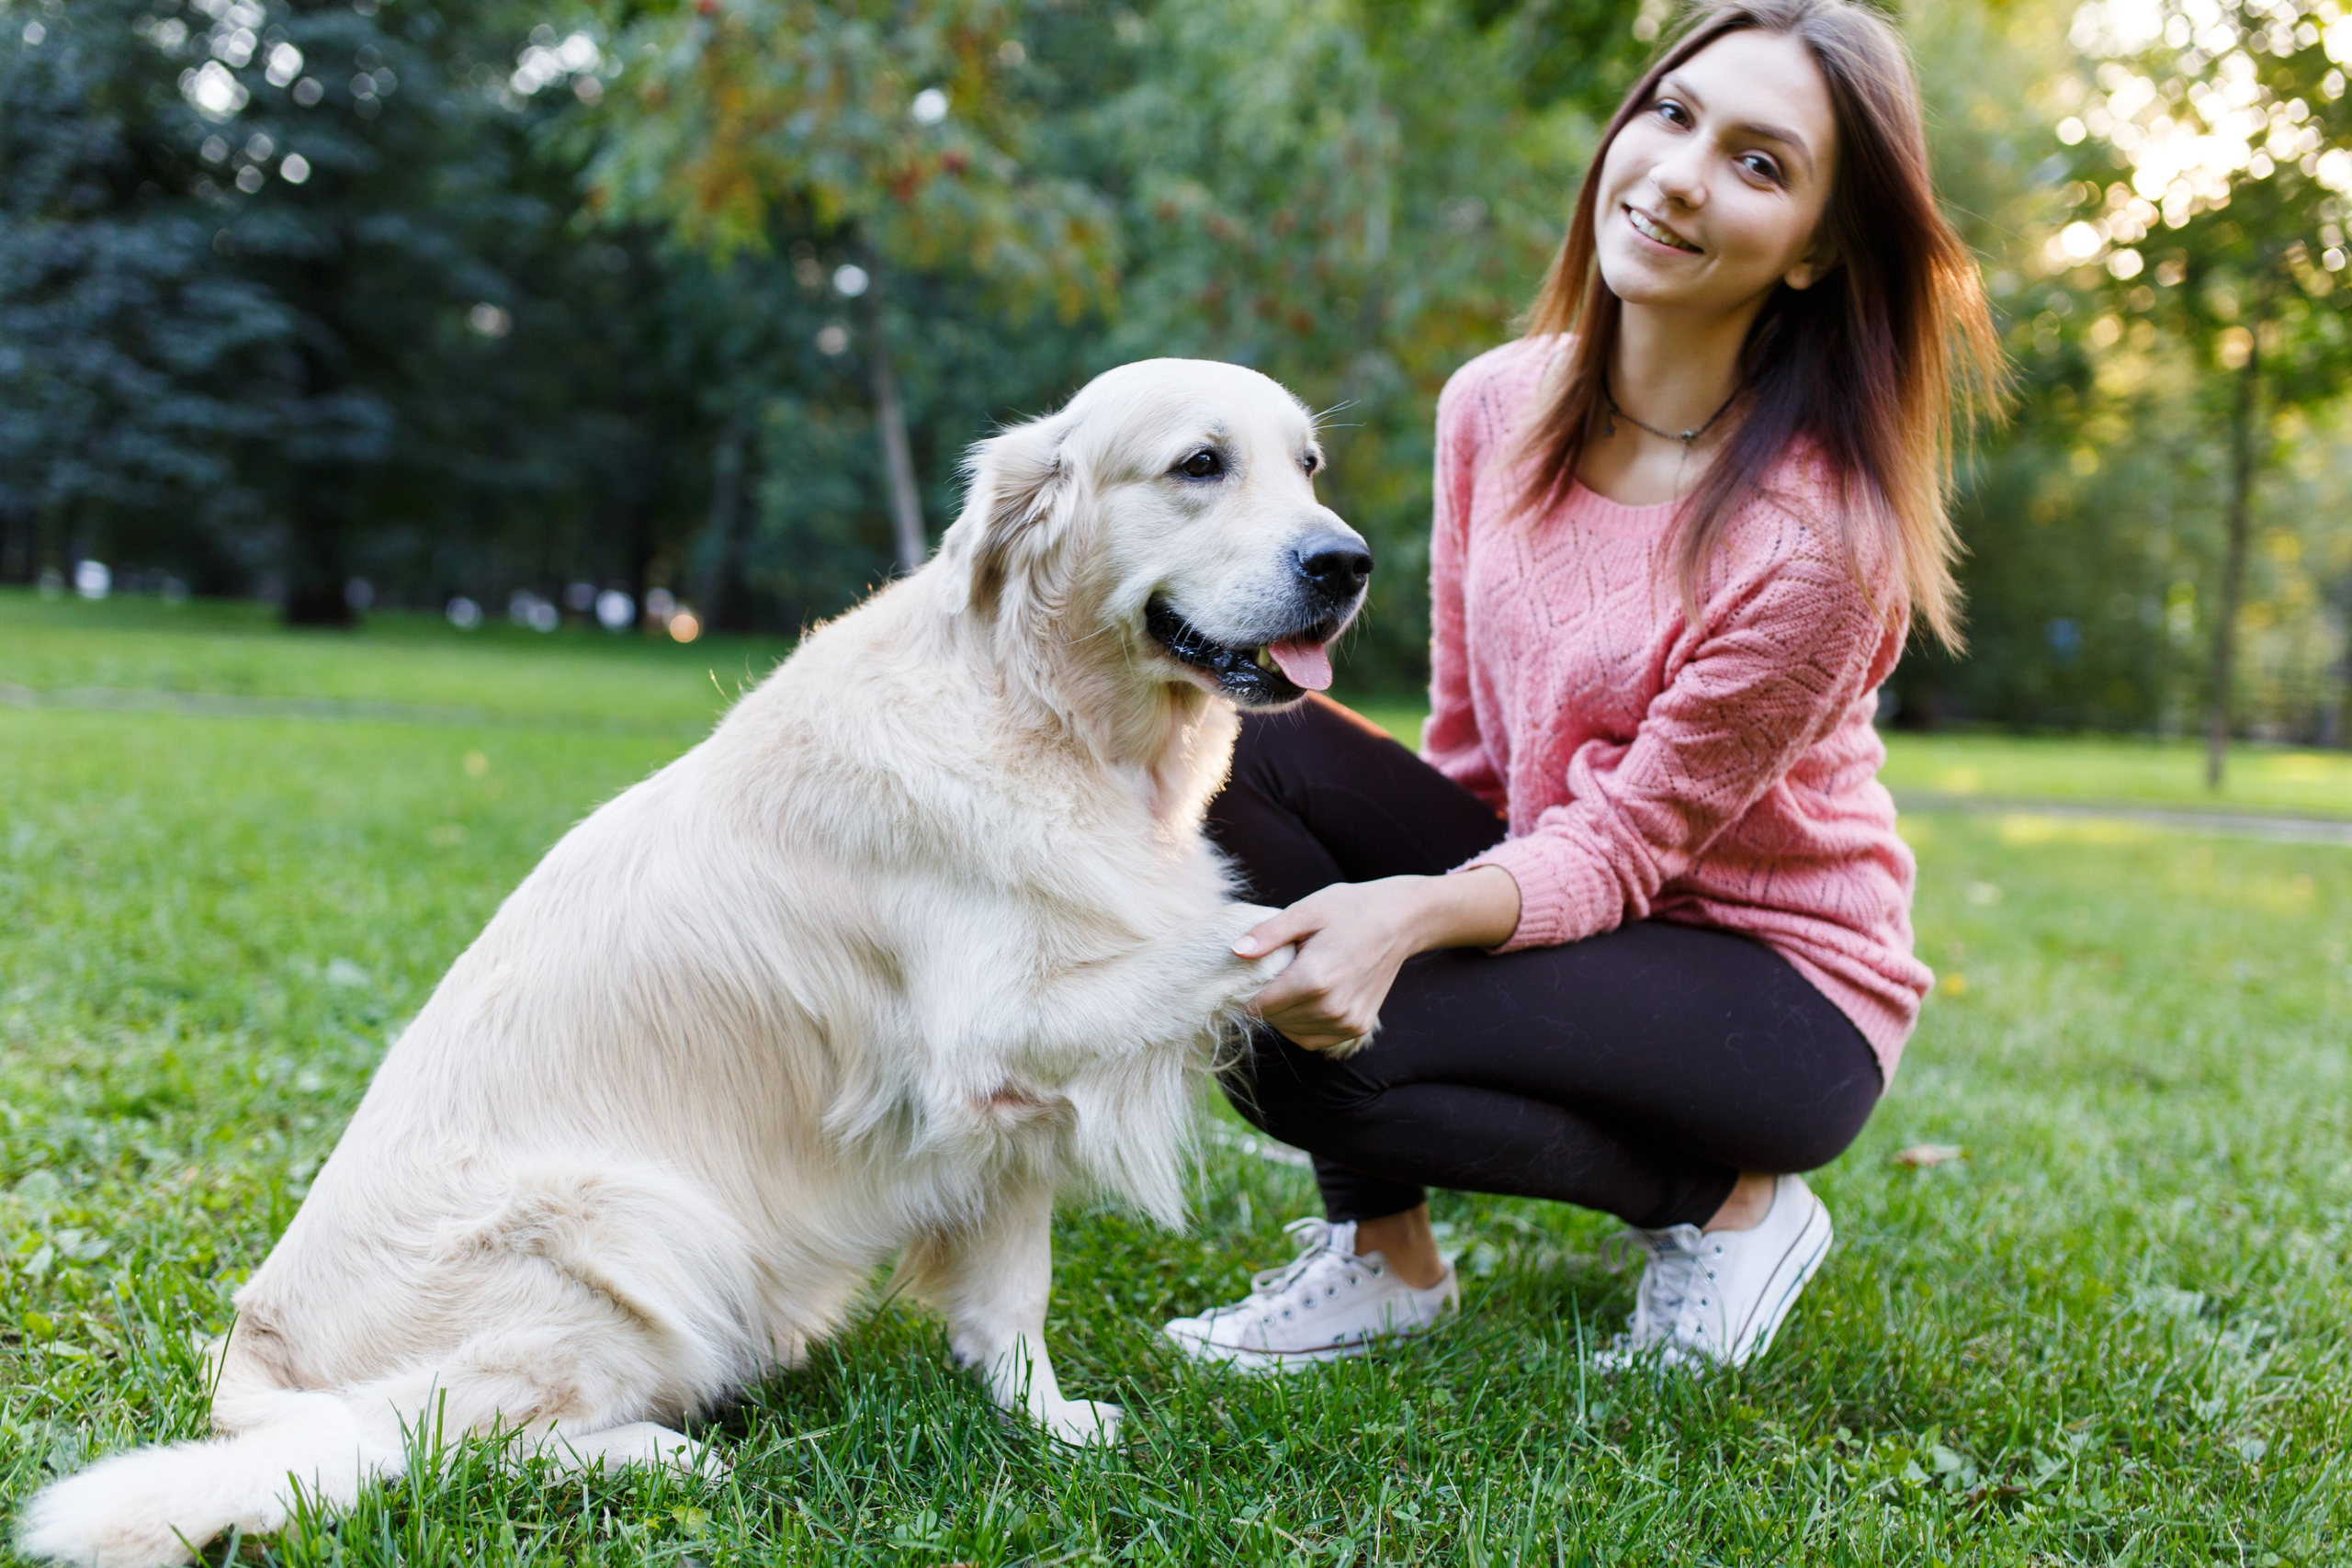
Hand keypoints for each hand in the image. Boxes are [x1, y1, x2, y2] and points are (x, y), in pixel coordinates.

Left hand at [1232, 867, 1519, 1053]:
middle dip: (1266, 999)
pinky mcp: (1358, 1028)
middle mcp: (1331, 1007)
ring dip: (1283, 1013)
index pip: (1259, 1005)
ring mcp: (1347, 1022)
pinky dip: (1302, 1026)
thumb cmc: (1351, 909)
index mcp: (1314, 979)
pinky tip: (1306, 1000)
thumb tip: (1235, 952)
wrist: (1401, 920)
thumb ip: (1268, 935)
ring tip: (1293, 981)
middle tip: (1275, 971)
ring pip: (1292, 1032)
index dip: (1246, 992)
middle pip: (1274, 1019)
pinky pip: (1314, 1040)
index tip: (1247, 976)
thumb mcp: (1306, 911)